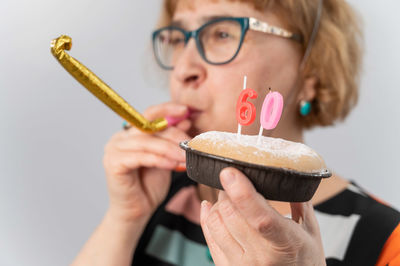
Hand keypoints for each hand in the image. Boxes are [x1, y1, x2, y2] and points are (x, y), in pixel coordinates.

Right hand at [103, 103, 190, 224]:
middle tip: (192, 144)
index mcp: (131, 133)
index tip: (185, 110)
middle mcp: (120, 137)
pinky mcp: (113, 163)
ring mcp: (114, 149)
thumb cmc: (149, 185)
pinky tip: (173, 165)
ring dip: (170, 149)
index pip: (149, 114)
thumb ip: (171, 140)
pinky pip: (140, 157)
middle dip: (174, 135)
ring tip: (185, 157)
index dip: (167, 110)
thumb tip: (185, 121)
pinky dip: (159, 160)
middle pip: (150, 128)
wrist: (136, 211)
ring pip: (147, 142)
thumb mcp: (165, 158)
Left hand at [200, 167, 325, 265]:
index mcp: (285, 244)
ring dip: (218, 203)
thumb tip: (290, 175)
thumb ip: (301, 203)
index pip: (260, 218)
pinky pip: (208, 236)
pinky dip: (207, 216)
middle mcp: (261, 257)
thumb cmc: (305, 261)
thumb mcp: (310, 233)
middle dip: (228, 191)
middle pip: (231, 214)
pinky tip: (211, 208)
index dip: (242, 194)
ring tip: (227, 198)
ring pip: (216, 222)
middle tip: (233, 184)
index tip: (230, 173)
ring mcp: (241, 265)